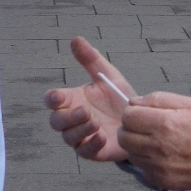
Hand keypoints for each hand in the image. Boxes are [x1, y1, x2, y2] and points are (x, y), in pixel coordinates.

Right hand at [44, 37, 135, 161]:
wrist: (139, 120)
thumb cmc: (117, 97)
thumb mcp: (107, 75)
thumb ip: (91, 59)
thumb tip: (76, 39)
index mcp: (72, 99)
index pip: (53, 100)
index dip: (52, 99)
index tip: (58, 97)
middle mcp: (72, 119)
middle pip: (56, 121)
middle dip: (67, 117)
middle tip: (85, 111)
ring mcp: (81, 136)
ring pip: (69, 137)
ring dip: (80, 130)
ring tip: (96, 122)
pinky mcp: (92, 151)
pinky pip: (84, 151)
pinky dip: (91, 144)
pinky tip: (102, 137)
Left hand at [118, 92, 190, 190]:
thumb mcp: (188, 104)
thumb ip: (158, 99)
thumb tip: (134, 102)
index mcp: (164, 124)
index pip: (128, 116)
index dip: (132, 112)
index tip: (141, 113)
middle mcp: (158, 147)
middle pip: (124, 137)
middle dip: (130, 129)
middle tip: (144, 127)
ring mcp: (159, 167)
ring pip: (130, 154)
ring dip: (136, 146)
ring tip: (153, 141)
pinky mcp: (162, 181)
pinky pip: (142, 169)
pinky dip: (146, 162)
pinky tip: (160, 156)